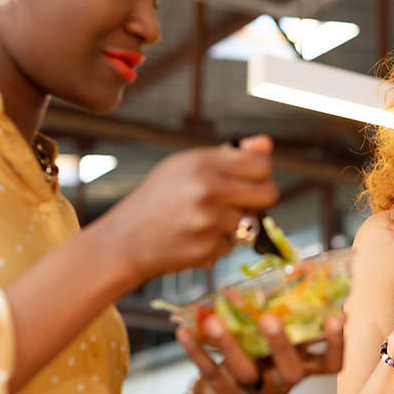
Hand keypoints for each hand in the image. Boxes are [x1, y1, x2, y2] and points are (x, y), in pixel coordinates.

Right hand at [98, 135, 278, 280]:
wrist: (125, 239)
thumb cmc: (158, 198)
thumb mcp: (185, 166)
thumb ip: (228, 155)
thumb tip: (267, 145)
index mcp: (203, 163)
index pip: (262, 165)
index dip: (261, 173)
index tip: (251, 179)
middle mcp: (207, 189)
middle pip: (269, 194)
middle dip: (260, 198)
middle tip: (241, 201)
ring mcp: (208, 221)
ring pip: (251, 222)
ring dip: (234, 224)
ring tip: (205, 220)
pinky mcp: (207, 248)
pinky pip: (233, 245)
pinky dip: (219, 243)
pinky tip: (195, 237)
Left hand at [177, 312, 343, 393]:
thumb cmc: (257, 352)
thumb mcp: (272, 334)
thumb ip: (283, 308)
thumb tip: (297, 267)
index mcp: (304, 365)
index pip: (331, 362)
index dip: (336, 342)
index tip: (336, 315)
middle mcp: (286, 383)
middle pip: (292, 371)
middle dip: (281, 344)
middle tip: (269, 318)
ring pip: (247, 374)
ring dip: (229, 346)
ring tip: (213, 322)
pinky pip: (214, 377)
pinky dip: (198, 354)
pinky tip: (184, 333)